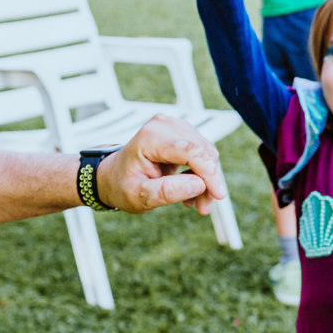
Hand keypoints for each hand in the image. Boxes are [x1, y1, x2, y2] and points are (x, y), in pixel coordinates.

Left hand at [97, 114, 226, 214]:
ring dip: (206, 180)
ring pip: (207, 154)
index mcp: (150, 138)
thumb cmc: (123, 186)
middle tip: (202, 207)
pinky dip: (202, 173)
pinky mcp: (182, 131)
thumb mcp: (139, 196)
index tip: (218, 196)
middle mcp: (164, 125)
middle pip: (203, 152)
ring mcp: (174, 126)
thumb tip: (199, 185)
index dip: (209, 173)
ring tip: (194, 201)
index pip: (191, 151)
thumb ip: (167, 191)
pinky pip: (204, 153)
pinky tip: (191, 188)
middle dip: (208, 182)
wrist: (114, 176)